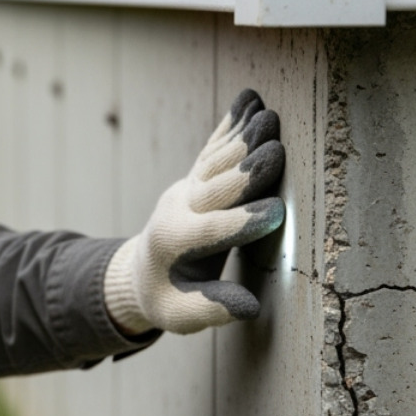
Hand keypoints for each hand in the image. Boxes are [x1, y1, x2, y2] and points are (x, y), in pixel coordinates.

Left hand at [104, 89, 284, 335]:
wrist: (139, 272)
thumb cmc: (166, 297)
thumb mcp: (180, 316)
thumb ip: (210, 310)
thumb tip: (249, 309)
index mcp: (175, 244)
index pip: (213, 232)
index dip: (242, 223)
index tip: (276, 214)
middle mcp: (178, 209)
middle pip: (216, 187)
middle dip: (246, 171)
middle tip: (276, 152)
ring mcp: (185, 188)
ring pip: (216, 161)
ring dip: (243, 138)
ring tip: (270, 117)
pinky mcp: (194, 176)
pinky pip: (212, 146)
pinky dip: (231, 123)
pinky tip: (250, 99)